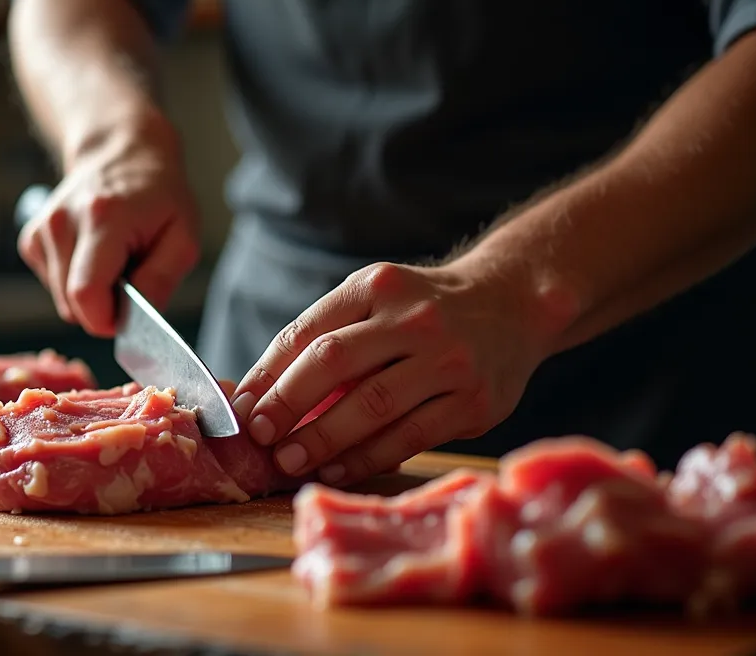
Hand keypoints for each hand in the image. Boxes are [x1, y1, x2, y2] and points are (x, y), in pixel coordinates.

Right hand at [17, 110, 199, 336]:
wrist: (122, 152)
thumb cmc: (158, 196)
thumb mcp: (183, 238)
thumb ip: (160, 282)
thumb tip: (133, 323)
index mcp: (102, 219)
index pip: (86, 295)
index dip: (108, 319)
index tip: (129, 313)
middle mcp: (62, 222)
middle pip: (72, 305)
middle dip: (104, 308)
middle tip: (130, 278)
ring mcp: (42, 229)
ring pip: (62, 300)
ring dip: (92, 295)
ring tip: (114, 261)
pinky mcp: (32, 238)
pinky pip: (54, 286)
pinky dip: (76, 282)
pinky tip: (93, 256)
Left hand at [230, 261, 558, 485]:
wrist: (512, 305)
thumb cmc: (422, 311)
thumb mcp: (376, 299)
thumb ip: (326, 336)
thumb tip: (258, 395)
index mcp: (377, 286)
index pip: (308, 331)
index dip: (268, 373)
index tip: (242, 407)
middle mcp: (413, 318)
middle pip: (334, 363)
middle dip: (287, 405)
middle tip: (258, 437)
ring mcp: (448, 360)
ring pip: (371, 407)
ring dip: (323, 440)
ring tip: (289, 460)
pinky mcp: (473, 403)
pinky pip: (408, 437)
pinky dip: (366, 458)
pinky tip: (337, 469)